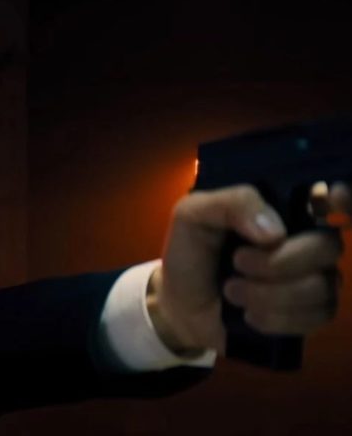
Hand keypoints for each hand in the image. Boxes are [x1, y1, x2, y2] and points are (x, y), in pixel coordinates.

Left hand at [147, 183, 349, 355]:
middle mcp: (305, 240)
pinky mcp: (310, 313)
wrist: (180, 305)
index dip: (341, 199)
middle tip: (237, 263)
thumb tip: (276, 232)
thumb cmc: (191, 253)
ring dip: (269, 294)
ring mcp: (313, 277)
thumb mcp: (194, 215)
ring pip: (321, 286)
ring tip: (231, 292)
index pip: (329, 197)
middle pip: (327, 247)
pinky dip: (277, 318)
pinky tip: (249, 315)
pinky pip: (317, 316)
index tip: (327, 201)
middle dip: (279, 262)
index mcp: (282, 208)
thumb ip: (232, 204)